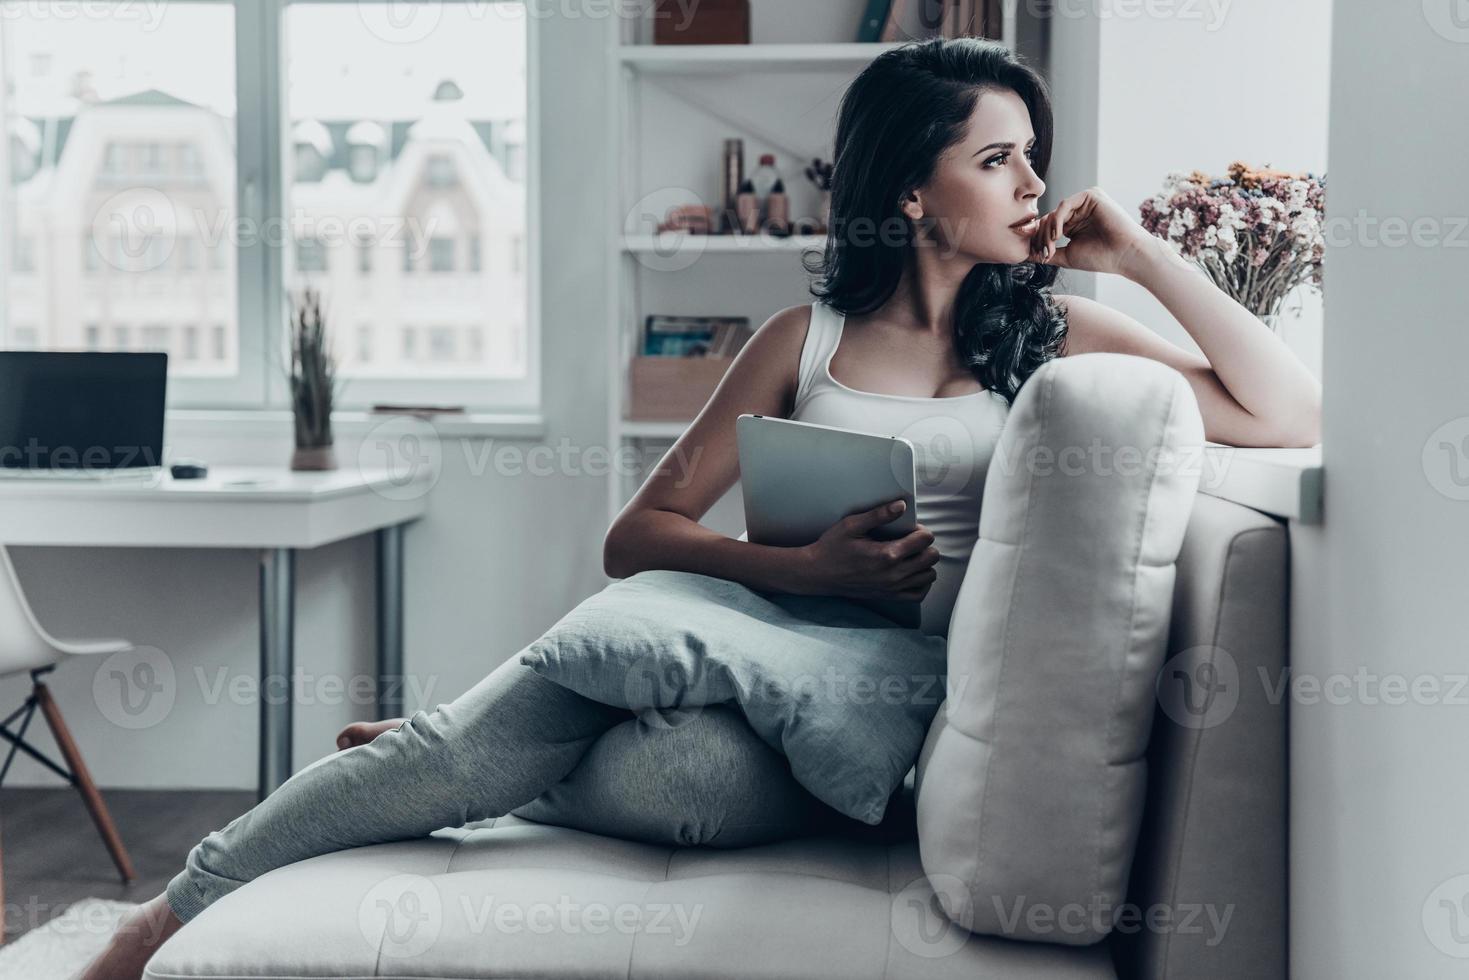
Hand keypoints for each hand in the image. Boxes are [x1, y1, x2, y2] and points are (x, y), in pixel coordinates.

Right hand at [795, 498, 939, 602]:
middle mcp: (893, 574)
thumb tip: (901, 506)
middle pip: (931, 558)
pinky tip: (912, 572)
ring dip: (925, 563)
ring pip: (928, 576)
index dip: (921, 530)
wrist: (818, 573)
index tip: (909, 528)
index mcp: (887, 554)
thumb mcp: (851, 525)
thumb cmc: (832, 547)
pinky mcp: (889, 596)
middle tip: (911, 540)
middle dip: (925, 545)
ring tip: (911, 554)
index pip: (924, 540)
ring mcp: (892, 588)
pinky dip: (921, 582)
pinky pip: (918, 594)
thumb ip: (878, 515)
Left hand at [1028, 186, 1158, 278]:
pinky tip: (1058, 235)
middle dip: (1041, 237)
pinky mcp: (1091, 196)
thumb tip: (1024, 253)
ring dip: (1048, 232)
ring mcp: (1085, 202)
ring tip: (1051, 248)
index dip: (1037, 240)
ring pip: (1054, 213)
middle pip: (1048, 219)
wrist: (1125, 255)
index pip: (1047, 226)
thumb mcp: (1067, 256)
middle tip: (1044, 254)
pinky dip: (1057, 221)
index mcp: (1073, 223)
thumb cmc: (1101, 258)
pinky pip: (1064, 205)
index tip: (1033, 255)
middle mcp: (1078, 210)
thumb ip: (1047, 252)